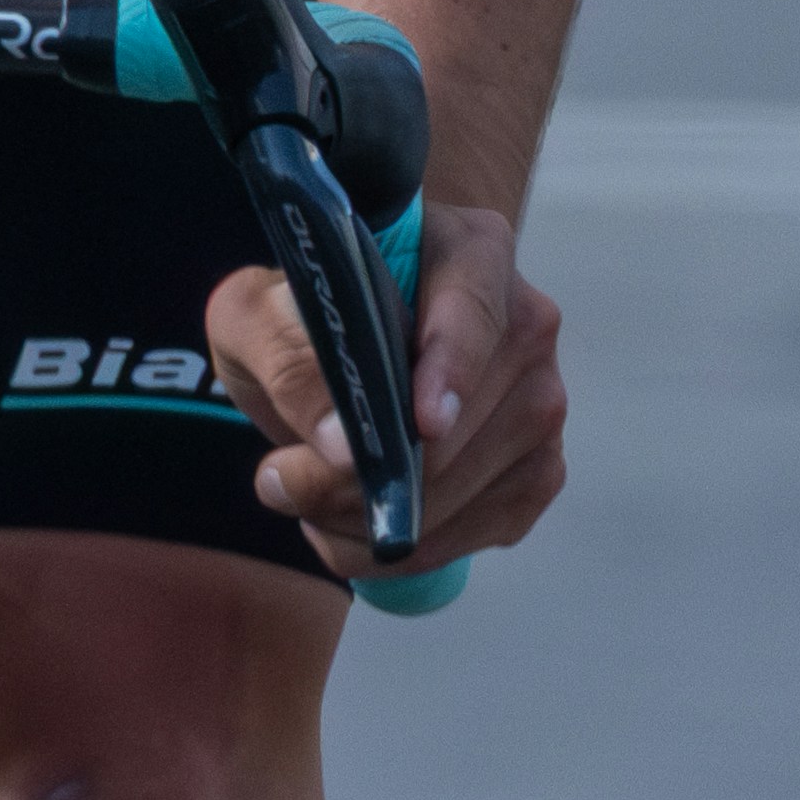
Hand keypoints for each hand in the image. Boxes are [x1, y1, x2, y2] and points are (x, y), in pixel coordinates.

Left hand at [213, 197, 561, 569]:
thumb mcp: (256, 311)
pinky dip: (413, 547)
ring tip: (301, 502)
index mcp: (469, 252)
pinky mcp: (538, 468)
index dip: (452, 370)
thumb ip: (286, 358)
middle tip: (279, 482)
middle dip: (367, 474)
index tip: (420, 425)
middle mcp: (526, 326)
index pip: (475, 309)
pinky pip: (486, 527)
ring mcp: (543, 401)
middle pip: (466, 422)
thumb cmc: (300, 304)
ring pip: (476, 486)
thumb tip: (340, 444)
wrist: (329, 335)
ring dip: (378, 519)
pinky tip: (351, 529)